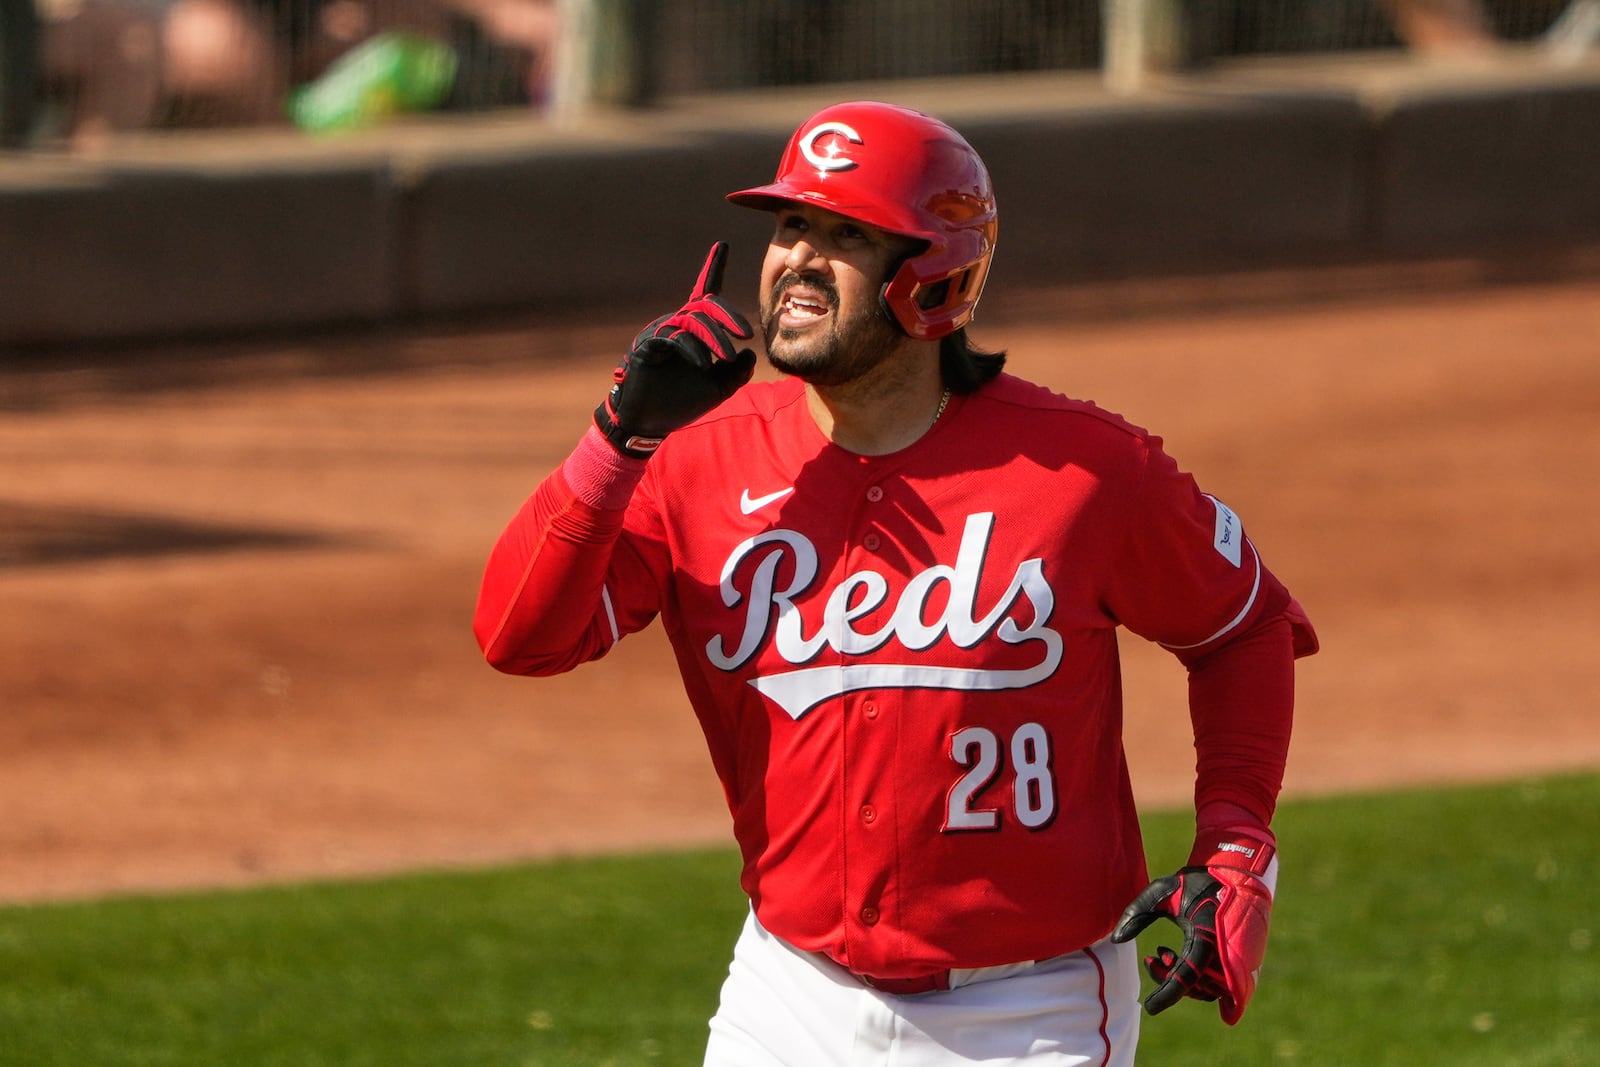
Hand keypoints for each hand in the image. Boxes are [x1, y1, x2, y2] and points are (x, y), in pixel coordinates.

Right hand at [594, 242, 755, 457]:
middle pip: (705, 305)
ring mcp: (660, 333)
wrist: (652, 423)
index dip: (713, 268)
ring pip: (692, 320)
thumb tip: (749, 354)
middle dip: (729, 316)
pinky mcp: (647, 345)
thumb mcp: (720, 389)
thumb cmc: (682, 403)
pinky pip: (672, 337)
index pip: (705, 293)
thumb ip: (738, 372)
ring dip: (714, 338)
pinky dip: (692, 348)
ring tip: (726, 357)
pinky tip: (704, 364)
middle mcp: (675, 324)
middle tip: (747, 333)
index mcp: (692, 330)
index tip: (723, 245)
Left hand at [1111, 825, 1276, 1024]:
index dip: (1165, 994)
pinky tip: (1182, 968)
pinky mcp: (1245, 961)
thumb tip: (1116, 939)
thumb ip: (1137, 913)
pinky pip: (1227, 985)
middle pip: (1197, 988)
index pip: (1185, 978)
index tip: (1148, 1006)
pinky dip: (1205, 984)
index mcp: (1206, 938)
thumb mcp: (1160, 890)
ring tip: (1166, 955)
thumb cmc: (1196, 881)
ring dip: (1187, 981)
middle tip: (1154, 958)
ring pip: (1212, 990)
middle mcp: (1226, 954)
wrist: (1236, 872)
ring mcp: (1239, 960)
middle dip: (1171, 980)